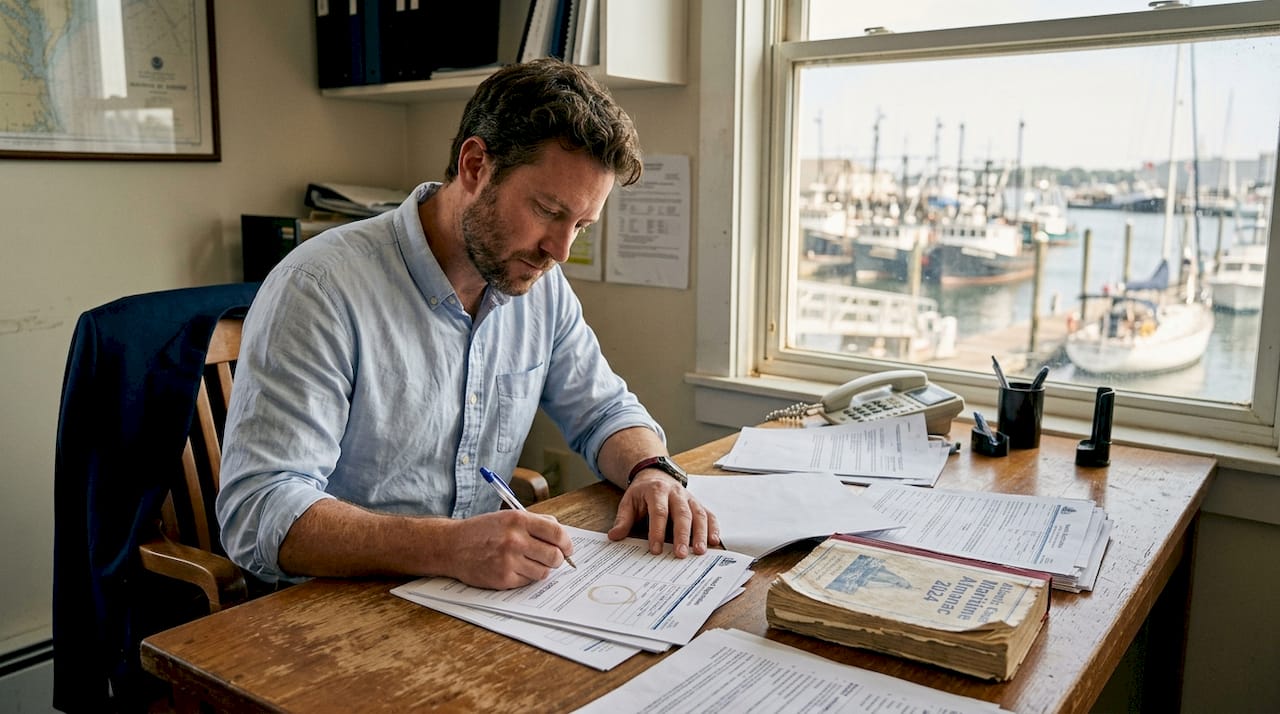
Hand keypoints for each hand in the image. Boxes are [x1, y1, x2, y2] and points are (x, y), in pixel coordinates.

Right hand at [443, 510, 574, 588]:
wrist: (452, 546)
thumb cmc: (482, 531)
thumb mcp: (508, 517)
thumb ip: (536, 522)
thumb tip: (561, 535)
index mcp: (519, 520)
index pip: (557, 533)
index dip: (567, 543)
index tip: (568, 549)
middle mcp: (515, 539)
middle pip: (554, 556)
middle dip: (558, 559)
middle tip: (553, 559)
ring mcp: (509, 560)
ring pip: (544, 571)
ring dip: (541, 569)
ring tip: (530, 562)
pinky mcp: (503, 578)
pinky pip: (528, 581)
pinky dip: (526, 577)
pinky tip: (515, 568)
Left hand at [607, 471, 720, 556]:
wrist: (656, 475)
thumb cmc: (643, 493)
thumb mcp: (628, 502)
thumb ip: (623, 520)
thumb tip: (615, 536)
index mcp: (656, 490)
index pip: (659, 511)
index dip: (658, 531)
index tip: (656, 549)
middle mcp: (676, 493)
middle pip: (682, 513)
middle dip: (682, 535)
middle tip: (680, 554)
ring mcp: (689, 498)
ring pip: (698, 514)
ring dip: (701, 533)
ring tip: (699, 551)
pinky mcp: (698, 504)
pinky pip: (709, 514)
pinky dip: (713, 527)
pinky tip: (714, 541)